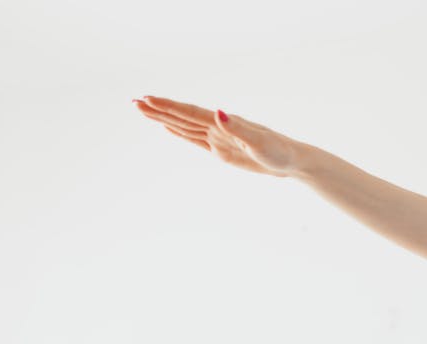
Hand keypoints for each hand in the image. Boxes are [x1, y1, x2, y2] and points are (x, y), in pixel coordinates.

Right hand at [131, 96, 301, 176]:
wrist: (291, 160)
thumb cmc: (278, 151)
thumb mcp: (259, 142)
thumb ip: (237, 128)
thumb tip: (219, 112)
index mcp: (224, 123)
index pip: (190, 112)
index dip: (168, 107)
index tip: (146, 99)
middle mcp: (218, 127)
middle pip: (182, 116)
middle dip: (159, 109)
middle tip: (134, 102)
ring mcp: (218, 138)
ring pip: (184, 126)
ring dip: (164, 118)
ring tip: (143, 110)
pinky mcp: (221, 150)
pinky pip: (195, 140)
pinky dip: (179, 133)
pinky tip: (169, 128)